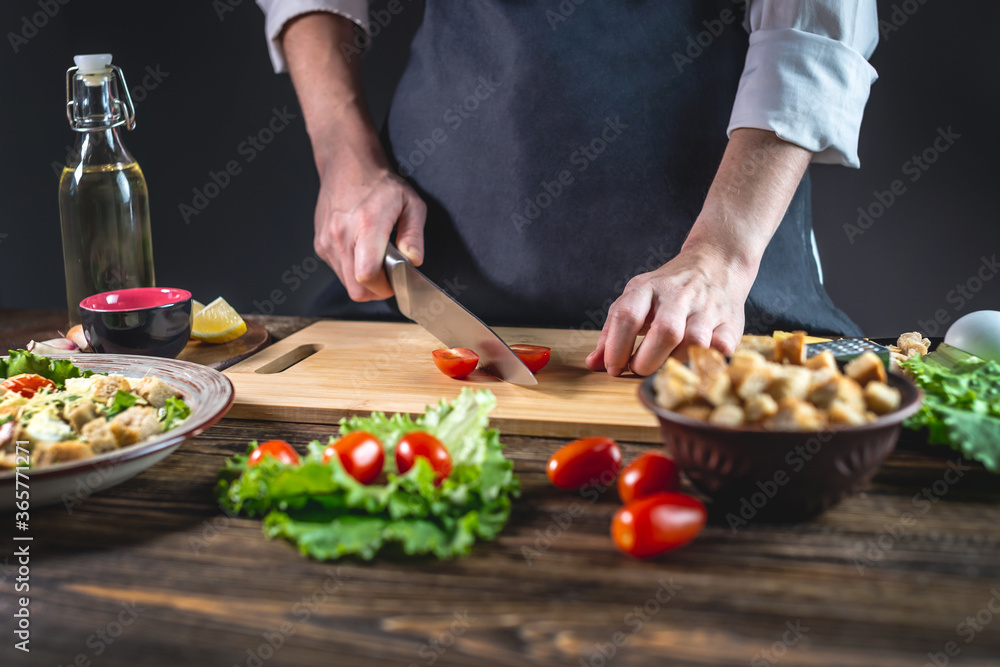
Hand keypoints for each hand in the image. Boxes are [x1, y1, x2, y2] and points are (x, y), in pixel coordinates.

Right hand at [313, 157, 426, 300]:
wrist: (347, 165)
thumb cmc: (380, 183)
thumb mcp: (411, 203)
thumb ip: (414, 235)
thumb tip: (413, 260)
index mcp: (366, 224)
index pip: (367, 275)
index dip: (384, 287)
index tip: (395, 280)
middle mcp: (341, 235)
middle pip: (356, 289)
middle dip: (376, 290)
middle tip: (389, 275)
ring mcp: (327, 242)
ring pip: (346, 283)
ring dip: (364, 281)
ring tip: (376, 259)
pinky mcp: (320, 245)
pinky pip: (338, 271)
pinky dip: (352, 270)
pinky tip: (361, 251)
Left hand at [585, 243, 754, 375]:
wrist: (716, 264)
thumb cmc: (666, 291)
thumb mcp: (635, 300)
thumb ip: (611, 332)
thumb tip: (592, 364)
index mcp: (647, 287)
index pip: (627, 316)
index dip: (617, 347)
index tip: (613, 367)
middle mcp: (678, 295)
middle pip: (665, 331)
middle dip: (647, 361)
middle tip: (640, 369)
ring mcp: (707, 308)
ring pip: (695, 342)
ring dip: (677, 362)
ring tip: (666, 364)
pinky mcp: (731, 322)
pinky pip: (722, 348)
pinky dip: (709, 360)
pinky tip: (696, 361)